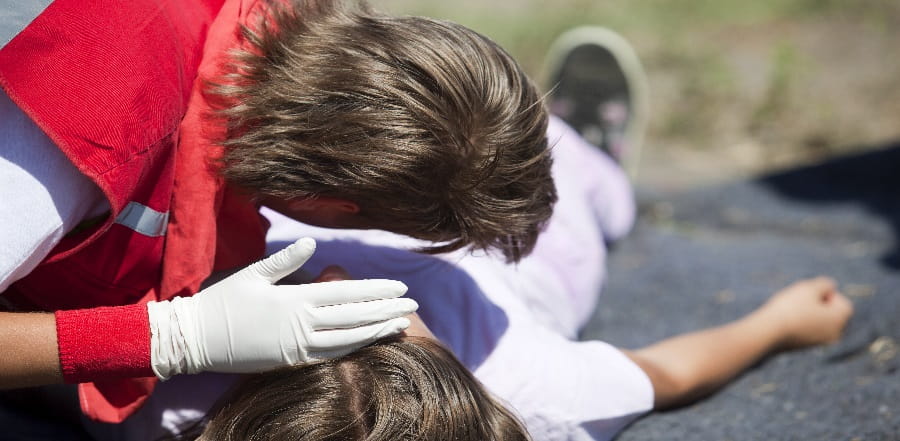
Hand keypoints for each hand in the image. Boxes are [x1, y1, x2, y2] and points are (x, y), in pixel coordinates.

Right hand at [148, 238, 417, 378]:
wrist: (196, 340)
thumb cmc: (223, 302)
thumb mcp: (253, 274)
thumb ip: (285, 260)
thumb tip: (311, 243)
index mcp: (296, 299)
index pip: (347, 293)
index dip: (377, 290)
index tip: (401, 287)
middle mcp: (303, 324)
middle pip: (355, 317)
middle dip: (387, 310)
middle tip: (414, 305)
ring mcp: (299, 347)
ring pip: (348, 339)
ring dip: (377, 332)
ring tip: (401, 325)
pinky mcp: (292, 362)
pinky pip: (330, 356)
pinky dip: (353, 349)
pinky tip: (369, 343)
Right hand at [756, 277, 853, 349]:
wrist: (768, 333)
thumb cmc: (791, 307)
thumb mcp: (809, 288)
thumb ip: (825, 284)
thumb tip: (830, 288)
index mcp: (840, 319)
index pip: (842, 302)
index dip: (824, 294)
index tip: (807, 295)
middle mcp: (835, 333)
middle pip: (831, 313)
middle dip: (818, 305)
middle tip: (798, 302)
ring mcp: (820, 343)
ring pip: (819, 322)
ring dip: (808, 314)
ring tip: (790, 311)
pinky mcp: (806, 348)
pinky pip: (808, 331)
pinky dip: (801, 325)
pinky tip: (785, 322)